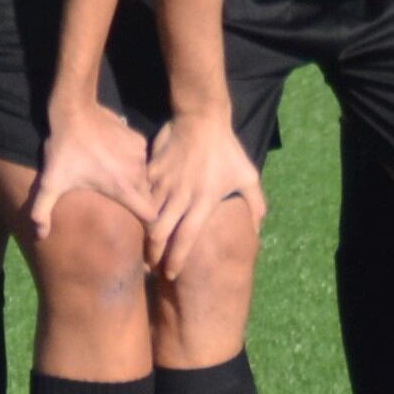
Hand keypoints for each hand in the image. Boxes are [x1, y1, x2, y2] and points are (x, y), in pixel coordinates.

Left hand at [26, 98, 155, 238]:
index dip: (146, 223)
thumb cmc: (64, 149)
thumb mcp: (50, 182)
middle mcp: (137, 172)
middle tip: (121, 202)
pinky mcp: (139, 140)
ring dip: (135, 181)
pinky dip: (134, 162)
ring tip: (114, 178)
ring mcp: (140, 154)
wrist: (75, 110)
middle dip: (138, 202)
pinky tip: (115, 158)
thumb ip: (42, 211)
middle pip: (148, 197)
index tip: (137, 225)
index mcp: (122, 187)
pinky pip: (142, 159)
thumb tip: (40, 236)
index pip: (149, 215)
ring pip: (146, 177)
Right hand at [141, 111, 262, 278]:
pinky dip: (138, 208)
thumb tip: (257, 230)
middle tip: (151, 266)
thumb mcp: (248, 176)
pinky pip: (141, 194)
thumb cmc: (227, 150)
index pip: (186, 238)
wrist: (202, 118)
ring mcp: (163, 182)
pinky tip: (136, 218)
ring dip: (143, 234)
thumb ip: (255, 205)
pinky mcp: (151, 170)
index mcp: (203, 201)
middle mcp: (181, 195)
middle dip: (152, 253)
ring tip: (143, 247)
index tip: (171, 274)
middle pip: (159, 232)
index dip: (177, 260)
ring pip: (146, 215)